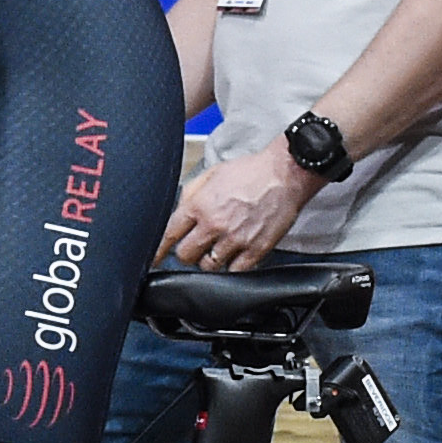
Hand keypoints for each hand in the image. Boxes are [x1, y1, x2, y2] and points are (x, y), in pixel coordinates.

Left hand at [163, 137, 320, 269]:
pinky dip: (231, 266)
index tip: (155, 258)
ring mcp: (235, 240)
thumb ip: (191, 194)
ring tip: (216, 249)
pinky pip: (234, 271)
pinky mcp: (256, 250)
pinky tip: (234, 256)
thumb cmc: (252, 171)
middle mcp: (215, 225)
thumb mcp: (212, 173)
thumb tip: (179, 212)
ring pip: (208, 266)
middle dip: (186, 254)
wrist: (286, 173)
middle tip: (194, 248)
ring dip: (208, 261)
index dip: (159, 249)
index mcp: (200, 205)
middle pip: (185, 256)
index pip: (169, 235)